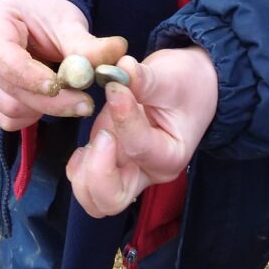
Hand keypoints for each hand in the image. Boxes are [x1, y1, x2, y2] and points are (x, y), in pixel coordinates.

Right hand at [0, 0, 126, 130]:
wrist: (33, 19)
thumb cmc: (46, 14)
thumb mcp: (67, 21)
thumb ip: (86, 42)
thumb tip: (117, 53)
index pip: (2, 57)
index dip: (30, 76)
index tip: (60, 86)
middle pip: (9, 90)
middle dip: (50, 101)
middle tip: (86, 103)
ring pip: (10, 110)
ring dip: (45, 110)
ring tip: (71, 95)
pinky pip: (9, 120)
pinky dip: (34, 116)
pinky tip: (51, 100)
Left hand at [66, 46, 218, 217]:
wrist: (189, 85)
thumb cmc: (185, 82)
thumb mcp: (170, 76)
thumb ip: (144, 78)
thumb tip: (122, 69)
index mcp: (169, 154)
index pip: (138, 147)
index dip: (122, 117)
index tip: (116, 86)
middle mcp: (147, 170)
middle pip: (112, 199)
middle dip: (97, 173)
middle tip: (103, 136)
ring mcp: (127, 168)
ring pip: (95, 199)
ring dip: (84, 173)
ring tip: (92, 140)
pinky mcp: (112, 160)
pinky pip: (87, 182)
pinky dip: (79, 168)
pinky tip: (86, 143)